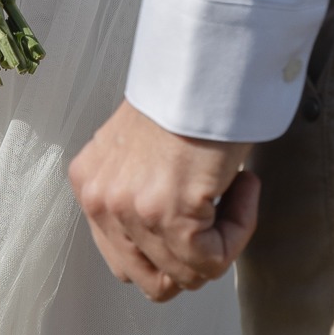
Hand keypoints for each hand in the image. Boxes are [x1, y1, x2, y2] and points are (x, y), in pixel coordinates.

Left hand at [68, 99, 258, 301]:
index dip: (170, 247)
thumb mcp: (140, 147)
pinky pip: (212, 261)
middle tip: (219, 214)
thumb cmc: (187, 90)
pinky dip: (239, 231)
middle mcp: (100, 200)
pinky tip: (243, 185)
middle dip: (192, 258)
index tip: (199, 208)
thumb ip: (137, 191)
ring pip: (185, 276)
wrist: (206, 56)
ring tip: (235, 189)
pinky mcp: (169, 214)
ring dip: (222, 240)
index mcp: (90, 183)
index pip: (124, 259)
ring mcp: (131, 210)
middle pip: (148, 278)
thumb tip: (165, 239)